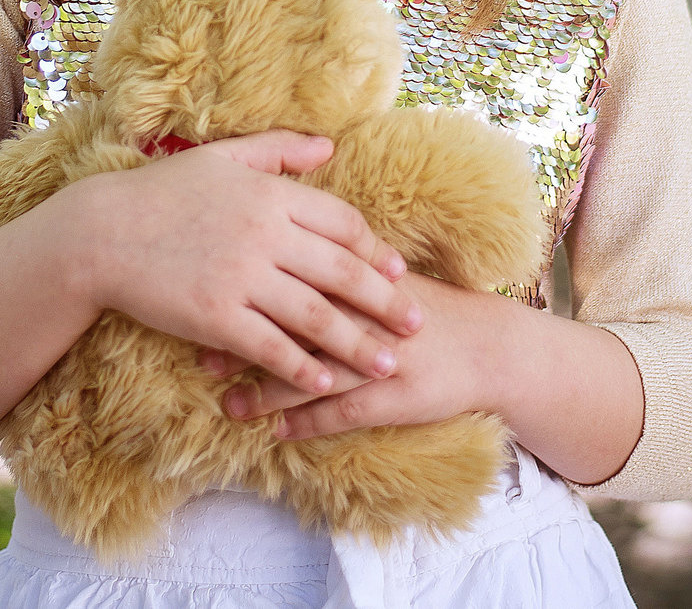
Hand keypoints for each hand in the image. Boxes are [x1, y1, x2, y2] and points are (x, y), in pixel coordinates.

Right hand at [63, 129, 425, 402]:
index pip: (343, 224)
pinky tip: (324, 383)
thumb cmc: (162, 192)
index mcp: (272, 195)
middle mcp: (265, 236)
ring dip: (357, 344)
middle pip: (342, 273)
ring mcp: (241, 278)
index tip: (399, 272)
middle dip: (385, 302)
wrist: (101, 233)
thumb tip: (329, 147)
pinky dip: (300, 367)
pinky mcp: (215, 317)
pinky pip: (269, 346)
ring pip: (316, 316)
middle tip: (416, 325)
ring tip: (387, 364)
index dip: (375, 251)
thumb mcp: (224, 156)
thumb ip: (279, 149)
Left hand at [198, 273, 506, 440]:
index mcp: (361, 279)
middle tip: (203, 356)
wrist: (489, 348)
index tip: (211, 301)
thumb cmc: (428, 310)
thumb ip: (338, 266)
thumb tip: (281, 259)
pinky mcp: (393, 399)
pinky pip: (339, 414)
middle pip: (291, 326)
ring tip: (227, 405)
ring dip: (263, 393)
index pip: (294, 278)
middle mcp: (365, 316)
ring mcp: (378, 360)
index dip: (249, 291)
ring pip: (308, 376)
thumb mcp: (385, 277)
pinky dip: (305, 424)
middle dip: (244, 343)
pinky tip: (277, 433)